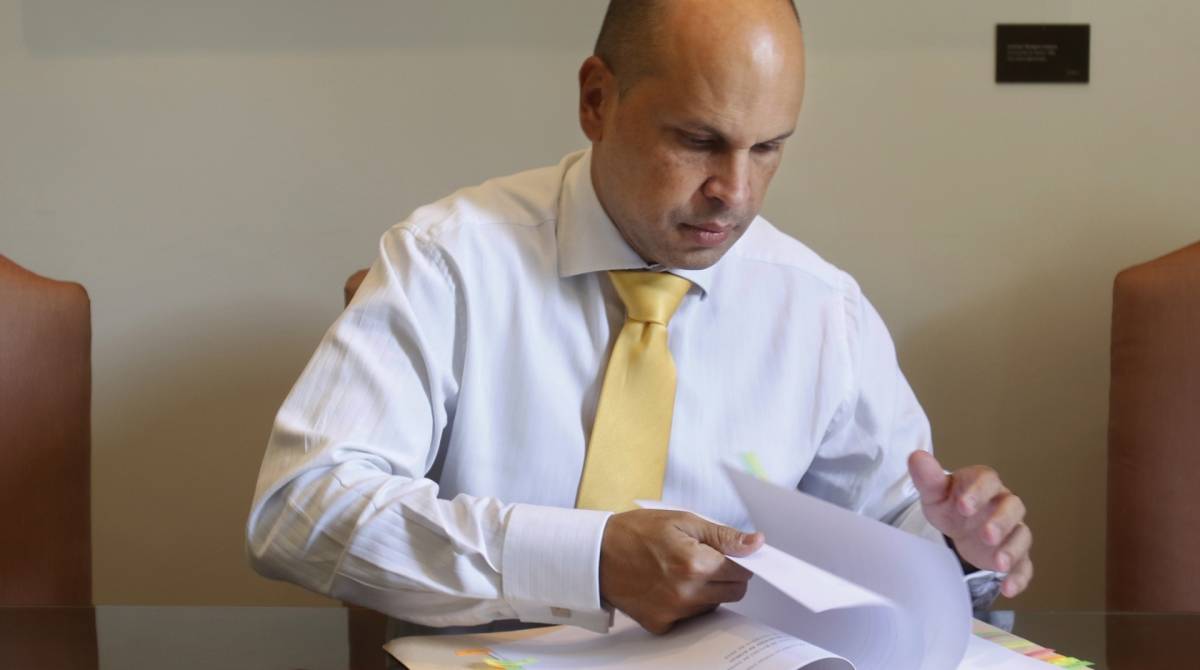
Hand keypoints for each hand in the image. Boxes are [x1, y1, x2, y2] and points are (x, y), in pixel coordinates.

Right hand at [599, 509, 763, 633]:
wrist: (596, 554)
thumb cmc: (636, 532)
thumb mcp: (682, 521)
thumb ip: (722, 535)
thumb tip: (756, 543)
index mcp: (695, 564)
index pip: (742, 572)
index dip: (739, 560)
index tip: (729, 554)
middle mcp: (686, 593)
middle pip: (734, 592)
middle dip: (727, 576)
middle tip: (706, 560)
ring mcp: (673, 612)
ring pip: (713, 606)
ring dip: (708, 591)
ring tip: (682, 571)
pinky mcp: (661, 624)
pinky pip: (690, 618)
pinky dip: (687, 604)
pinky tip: (669, 586)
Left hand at [908, 451, 1033, 597]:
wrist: (959, 524)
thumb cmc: (950, 504)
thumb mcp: (935, 492)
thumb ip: (928, 477)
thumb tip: (917, 457)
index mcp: (984, 483)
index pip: (988, 481)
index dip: (978, 492)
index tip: (963, 506)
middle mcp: (1003, 504)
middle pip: (1012, 508)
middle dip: (1001, 522)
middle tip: (986, 535)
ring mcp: (1012, 530)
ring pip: (1022, 536)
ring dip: (1012, 550)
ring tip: (999, 563)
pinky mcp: (1015, 554)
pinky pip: (1024, 565)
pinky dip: (1019, 577)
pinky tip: (1008, 588)